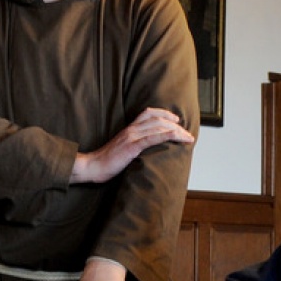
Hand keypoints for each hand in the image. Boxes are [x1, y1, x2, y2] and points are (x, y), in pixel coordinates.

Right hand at [72, 107, 193, 183]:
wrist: (93, 166)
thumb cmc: (106, 161)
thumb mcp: (121, 148)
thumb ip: (132, 144)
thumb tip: (145, 149)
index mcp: (128, 129)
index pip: (148, 113)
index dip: (164, 114)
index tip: (176, 119)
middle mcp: (131, 129)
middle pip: (158, 120)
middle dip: (176, 125)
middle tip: (187, 133)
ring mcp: (131, 137)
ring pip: (158, 127)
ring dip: (176, 131)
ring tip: (188, 137)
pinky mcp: (132, 146)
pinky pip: (153, 138)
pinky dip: (167, 136)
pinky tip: (177, 137)